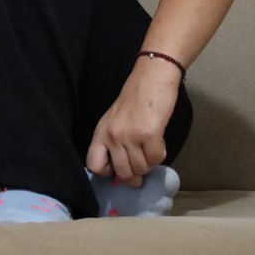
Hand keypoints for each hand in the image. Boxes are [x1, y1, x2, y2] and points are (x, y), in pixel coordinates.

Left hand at [86, 58, 181, 184]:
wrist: (151, 78)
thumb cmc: (135, 100)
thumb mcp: (115, 122)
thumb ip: (113, 143)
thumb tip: (120, 172)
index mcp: (100, 133)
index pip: (94, 165)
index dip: (108, 172)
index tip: (119, 169)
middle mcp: (112, 136)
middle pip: (122, 173)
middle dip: (135, 176)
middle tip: (142, 168)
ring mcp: (130, 136)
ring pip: (140, 168)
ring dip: (149, 164)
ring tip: (150, 149)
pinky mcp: (149, 134)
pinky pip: (156, 159)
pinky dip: (160, 155)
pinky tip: (159, 142)